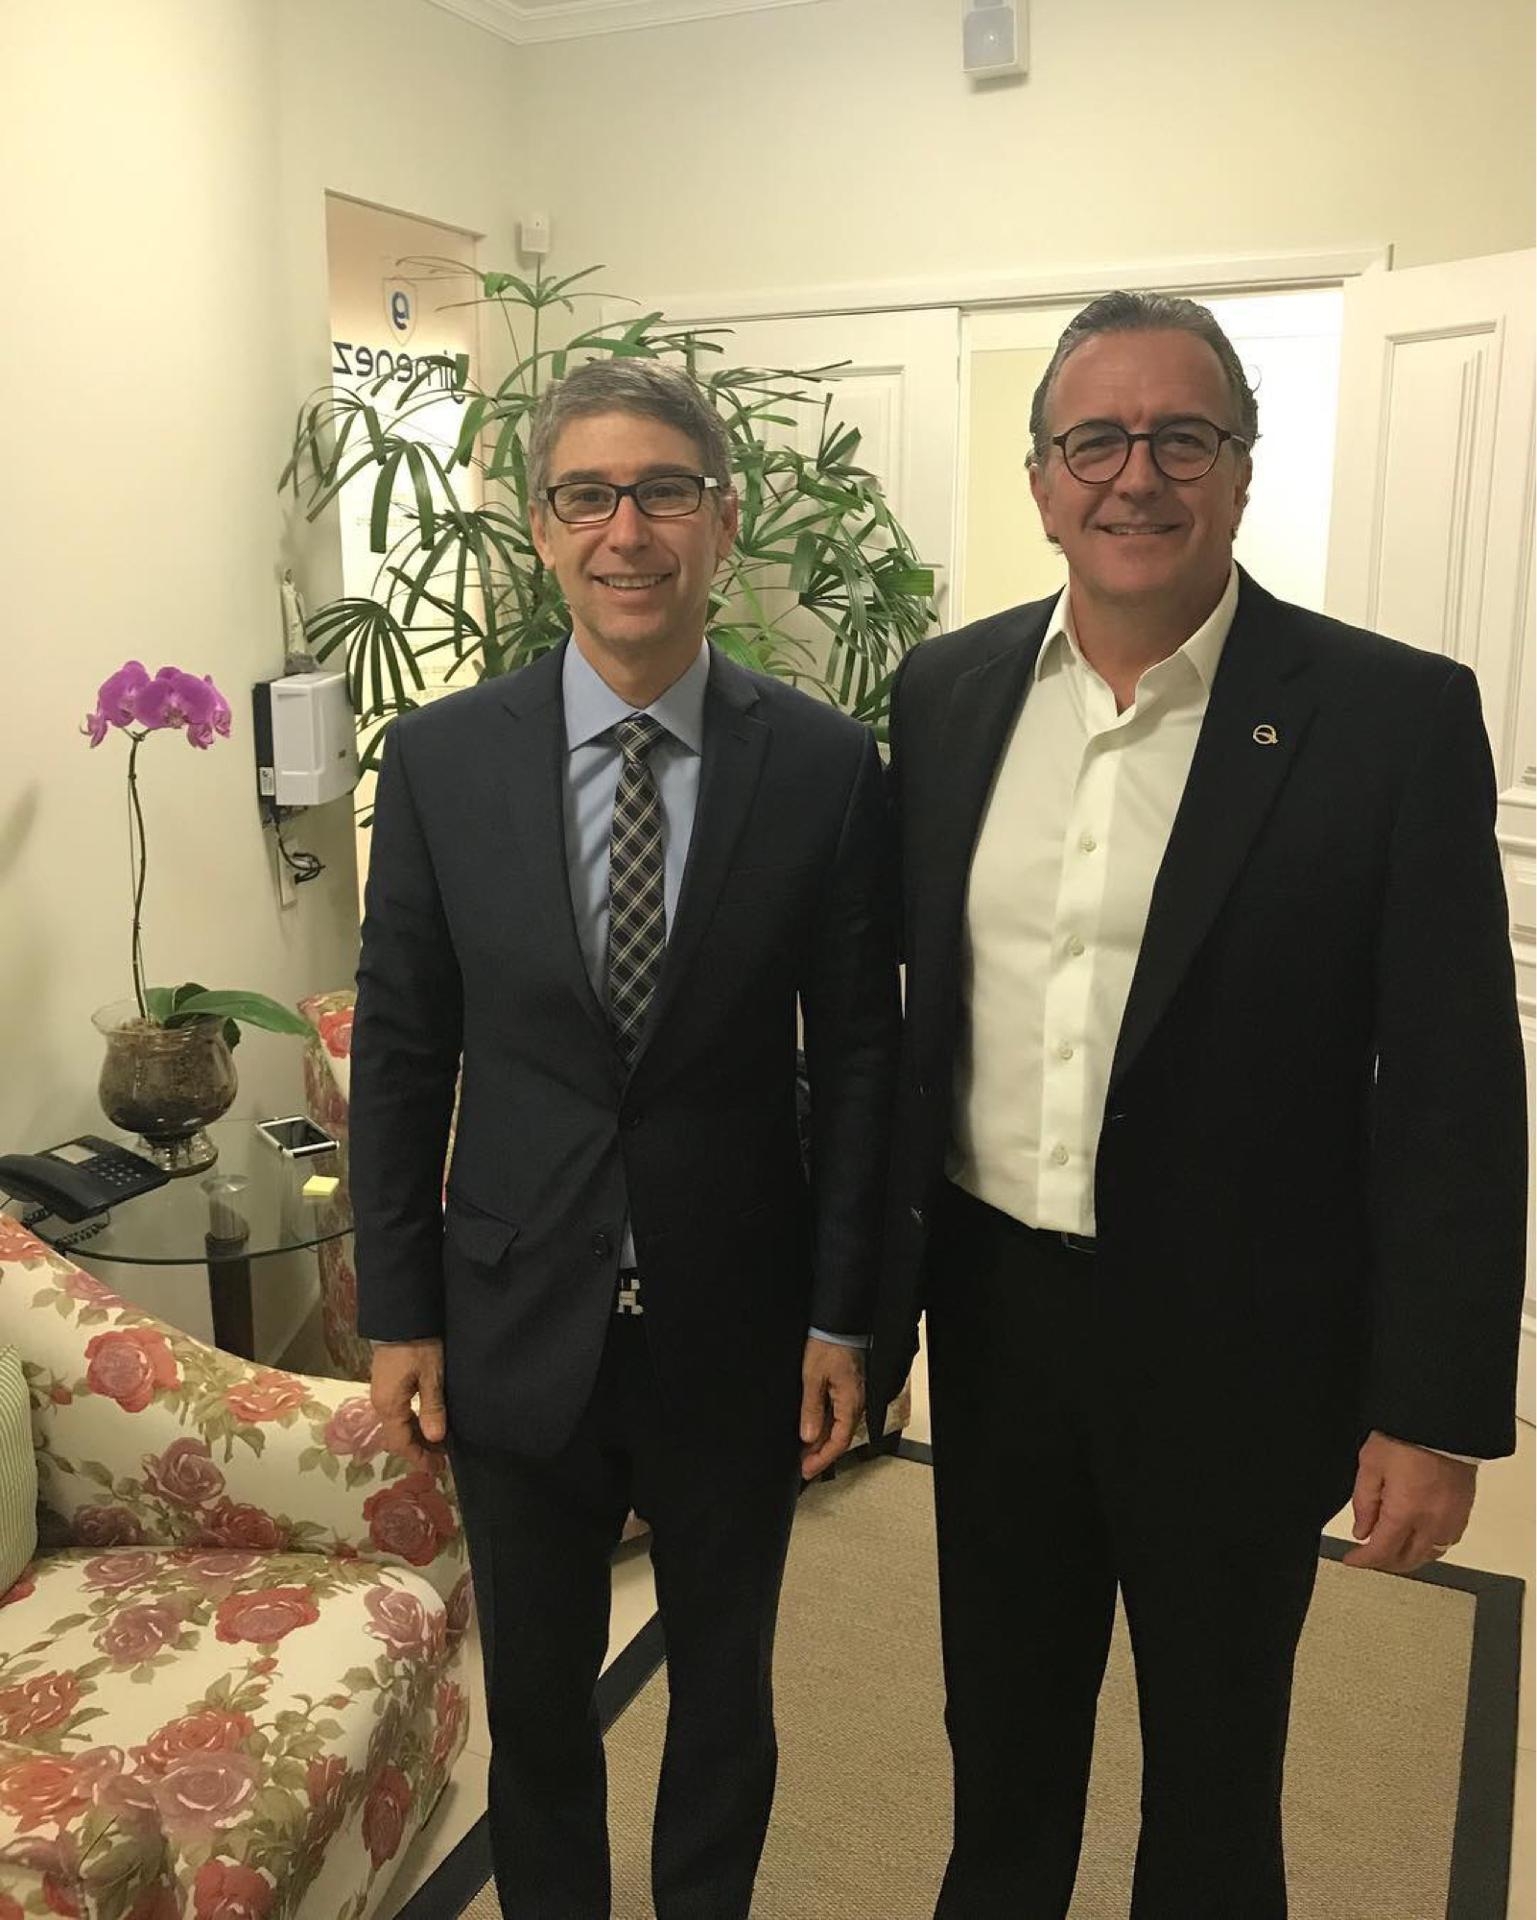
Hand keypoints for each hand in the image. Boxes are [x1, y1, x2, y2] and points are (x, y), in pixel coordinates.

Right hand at [370, 1339, 448, 1472]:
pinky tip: (426, 1422)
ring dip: (415, 1436)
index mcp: (389, 1405)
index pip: (401, 1442)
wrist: (401, 1317)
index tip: (437, 1469)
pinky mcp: (386, 1383)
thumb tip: (435, 1439)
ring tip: (436, 1443)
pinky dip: (412, 1423)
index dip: (418, 1457)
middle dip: (417, 1450)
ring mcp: (381, 1392)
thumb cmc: (418, 1346)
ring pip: (397, 1424)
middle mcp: (380, 1402)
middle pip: (397, 1436)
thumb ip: (432, 1408)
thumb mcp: (431, 1376)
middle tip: (440, 1460)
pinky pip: (397, 1412)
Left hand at [799, 1338, 864, 1480]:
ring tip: (804, 1453)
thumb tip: (808, 1437)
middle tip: (802, 1466)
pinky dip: (825, 1427)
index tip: (807, 1470)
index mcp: (850, 1403)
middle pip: (839, 1438)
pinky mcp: (847, 1390)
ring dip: (822, 1442)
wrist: (838, 1325)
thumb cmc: (829, 1346)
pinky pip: (838, 1416)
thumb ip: (811, 1409)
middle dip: (821, 1454)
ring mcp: (852, 1397)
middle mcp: (855, 1403)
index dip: (822, 1459)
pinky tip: (812, 1430)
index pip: (839, 1441)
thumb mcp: (812, 1378)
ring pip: (838, 1428)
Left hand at [1342, 1429, 1475, 1574]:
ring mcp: (1451, 1519)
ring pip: (1429, 1555)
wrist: (1443, 1423)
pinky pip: (1447, 1542)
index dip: (1363, 1560)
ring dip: (1408, 1558)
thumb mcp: (1371, 1464)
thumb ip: (1364, 1502)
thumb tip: (1361, 1531)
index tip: (1351, 1559)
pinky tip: (1419, 1538)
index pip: (1382, 1552)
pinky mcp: (1464, 1511)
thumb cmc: (1405, 1438)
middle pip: (1407, 1560)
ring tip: (1392, 1549)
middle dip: (1385, 1562)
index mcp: (1404, 1513)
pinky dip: (1429, 1547)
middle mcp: (1431, 1523)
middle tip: (1368, 1554)